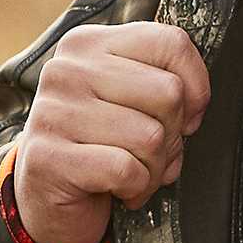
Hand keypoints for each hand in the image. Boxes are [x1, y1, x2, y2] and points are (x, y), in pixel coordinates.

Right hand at [11, 21, 209, 242]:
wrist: (47, 200)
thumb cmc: (98, 148)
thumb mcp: (129, 101)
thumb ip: (161, 83)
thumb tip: (194, 102)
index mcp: (89, 45)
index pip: (169, 42)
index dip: (195, 87)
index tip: (185, 116)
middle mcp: (67, 70)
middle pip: (168, 92)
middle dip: (173, 135)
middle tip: (149, 153)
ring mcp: (53, 112)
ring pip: (151, 136)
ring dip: (154, 168)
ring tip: (132, 173)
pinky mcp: (48, 156)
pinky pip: (126, 169)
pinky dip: (135, 188)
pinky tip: (117, 189)